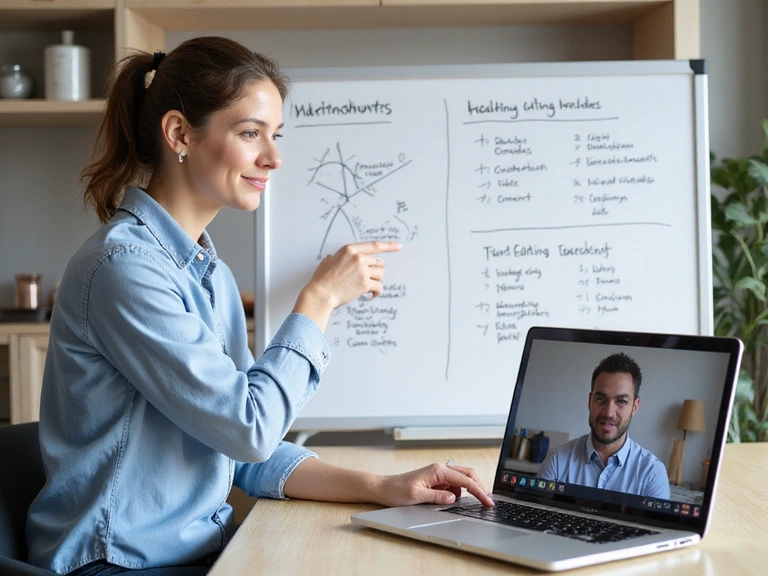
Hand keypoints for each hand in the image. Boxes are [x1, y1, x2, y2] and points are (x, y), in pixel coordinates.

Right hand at [293, 241, 400, 330]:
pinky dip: (377, 292)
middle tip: (368, 278)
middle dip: (376, 271)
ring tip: (368, 286)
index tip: (398, 246)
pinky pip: (379, 287)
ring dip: (377, 280)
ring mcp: (362, 271)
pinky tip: (371, 295)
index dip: (388, 245)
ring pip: (381, 274)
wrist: (321, 294)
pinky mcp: (365, 284)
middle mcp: (358, 258)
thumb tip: (348, 258)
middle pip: (379, 262)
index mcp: (350, 250)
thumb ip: (343, 257)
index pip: (374, 245)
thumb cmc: (322, 279)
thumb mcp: (330, 260)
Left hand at [375, 462, 494, 507]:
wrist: (384, 488)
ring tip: (475, 502)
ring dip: (470, 490)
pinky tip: (455, 501)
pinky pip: (453, 485)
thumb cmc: (397, 490)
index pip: (465, 480)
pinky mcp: (436, 480)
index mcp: (437, 470)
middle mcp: (440, 469)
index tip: (488, 501)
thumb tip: (453, 499)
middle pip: (468, 474)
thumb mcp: (416, 496)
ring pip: (462, 479)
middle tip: (487, 502)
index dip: (479, 492)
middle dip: (480, 487)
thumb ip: (437, 497)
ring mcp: (439, 474)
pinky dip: (459, 493)